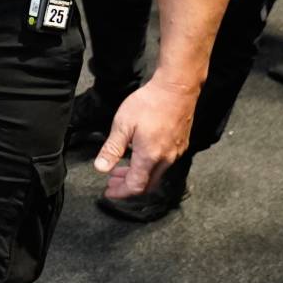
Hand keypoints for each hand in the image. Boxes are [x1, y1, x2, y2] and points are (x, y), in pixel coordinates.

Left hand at [94, 76, 196, 198]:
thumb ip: (112, 148)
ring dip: (138, 175)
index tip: (108, 192)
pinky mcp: (181, 144)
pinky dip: (148, 167)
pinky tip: (137, 156)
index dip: (121, 192)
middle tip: (112, 182)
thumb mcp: (122, 124)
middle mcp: (166, 159)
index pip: (136, 186)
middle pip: (147, 184)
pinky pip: (164, 164)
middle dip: (128, 186)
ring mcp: (176, 152)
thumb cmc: (148, 104)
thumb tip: (100, 168)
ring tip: (120, 169)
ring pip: (156, 174)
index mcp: (150, 157)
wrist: (177, 89)